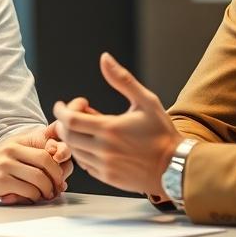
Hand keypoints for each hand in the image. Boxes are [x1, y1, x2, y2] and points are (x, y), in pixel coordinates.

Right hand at [0, 131, 67, 203]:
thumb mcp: (10, 152)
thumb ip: (31, 154)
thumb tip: (58, 164)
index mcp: (18, 141)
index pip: (48, 145)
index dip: (60, 159)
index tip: (62, 172)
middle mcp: (12, 149)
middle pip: (47, 160)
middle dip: (57, 176)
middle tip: (58, 186)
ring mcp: (6, 165)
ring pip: (39, 178)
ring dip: (47, 190)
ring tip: (47, 194)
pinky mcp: (1, 181)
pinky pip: (28, 190)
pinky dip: (35, 197)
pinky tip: (32, 198)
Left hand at [53, 52, 181, 196]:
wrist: (175, 166)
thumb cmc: (162, 132)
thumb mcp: (146, 101)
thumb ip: (122, 79)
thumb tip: (105, 58)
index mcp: (110, 129)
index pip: (69, 120)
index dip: (60, 110)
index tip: (62, 105)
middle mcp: (103, 149)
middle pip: (67, 136)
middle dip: (64, 122)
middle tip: (75, 114)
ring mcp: (104, 166)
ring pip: (74, 151)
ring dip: (74, 137)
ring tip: (88, 127)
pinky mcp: (107, 178)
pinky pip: (84, 164)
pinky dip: (83, 152)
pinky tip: (95, 143)